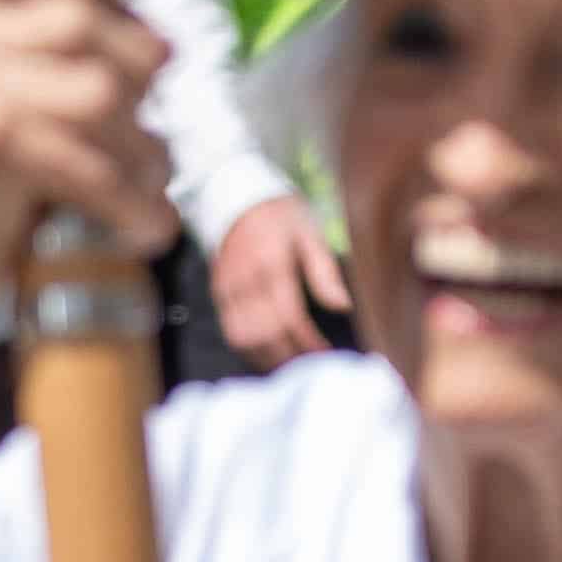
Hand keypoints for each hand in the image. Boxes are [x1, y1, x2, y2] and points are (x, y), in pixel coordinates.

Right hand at [0, 0, 173, 303]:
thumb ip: (36, 28)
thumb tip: (156, 33)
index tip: (126, 9)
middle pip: (77, 19)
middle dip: (136, 70)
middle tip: (152, 118)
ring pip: (97, 90)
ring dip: (140, 144)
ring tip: (153, 178)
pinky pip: (85, 157)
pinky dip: (127, 196)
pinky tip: (145, 223)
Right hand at [214, 196, 355, 366]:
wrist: (238, 195)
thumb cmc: (281, 215)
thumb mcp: (310, 234)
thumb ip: (324, 272)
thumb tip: (343, 307)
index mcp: (271, 265)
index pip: (289, 318)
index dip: (308, 342)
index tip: (326, 354)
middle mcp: (245, 281)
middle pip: (265, 335)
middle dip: (290, 356)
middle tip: (312, 365)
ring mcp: (227, 289)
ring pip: (243, 339)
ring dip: (268, 358)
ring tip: (292, 365)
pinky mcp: (218, 293)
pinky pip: (230, 332)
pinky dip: (250, 349)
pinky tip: (269, 354)